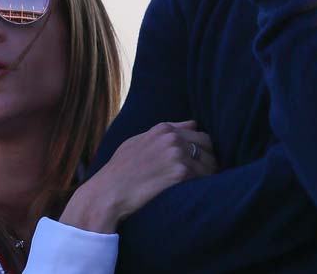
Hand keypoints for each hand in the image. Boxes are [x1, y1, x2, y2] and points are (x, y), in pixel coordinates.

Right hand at [60, 121, 215, 232]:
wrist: (107, 193)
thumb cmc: (120, 171)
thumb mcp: (137, 142)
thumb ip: (166, 130)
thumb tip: (194, 122)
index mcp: (163, 129)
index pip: (200, 134)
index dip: (203, 150)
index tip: (201, 163)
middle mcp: (172, 138)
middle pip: (208, 146)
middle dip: (209, 161)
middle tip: (204, 176)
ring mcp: (177, 154)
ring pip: (209, 163)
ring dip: (207, 176)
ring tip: (199, 187)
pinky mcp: (180, 172)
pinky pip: (202, 178)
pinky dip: (201, 186)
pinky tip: (193, 193)